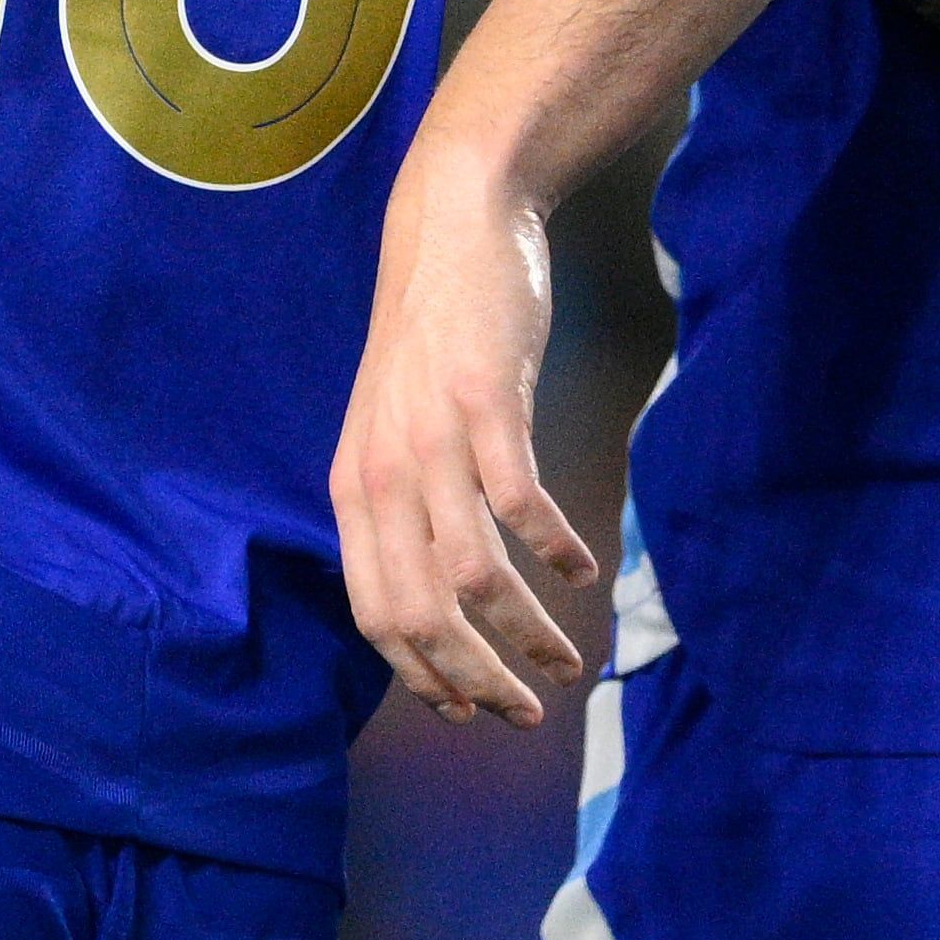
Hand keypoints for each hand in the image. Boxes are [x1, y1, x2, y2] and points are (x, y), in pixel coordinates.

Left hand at [330, 161, 597, 725]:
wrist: (452, 224)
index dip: (423, 678)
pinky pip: (521, 504)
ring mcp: (430, 438)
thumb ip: (404, 505)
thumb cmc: (431, 336)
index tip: (471, 716)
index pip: (374, 615)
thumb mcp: (391, 429)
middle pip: (421, 615)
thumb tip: (437, 594)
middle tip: (530, 713)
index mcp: (353, 489)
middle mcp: (381, 473)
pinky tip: (585, 567)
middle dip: (478, 681)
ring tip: (569, 658)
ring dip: (526, 633)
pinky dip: (557, 550)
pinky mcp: (484, 403)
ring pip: (473, 576)